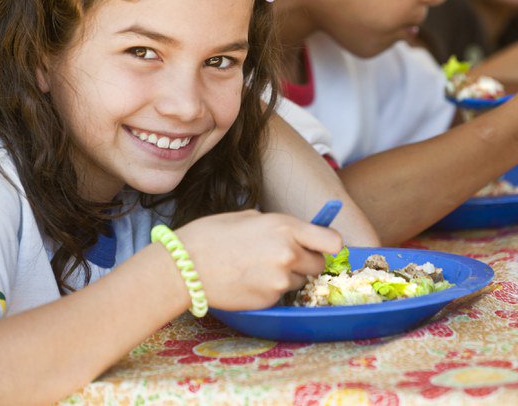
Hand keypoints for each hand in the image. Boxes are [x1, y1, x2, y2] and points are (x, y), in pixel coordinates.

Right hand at [176, 210, 342, 310]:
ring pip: (299, 281)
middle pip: (319, 264)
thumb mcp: (252, 217)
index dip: (329, 244)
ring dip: (287, 276)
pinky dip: (270, 290)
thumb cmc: (213, 234)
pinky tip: (249, 280)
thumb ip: (282, 227)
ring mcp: (279, 280)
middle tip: (284, 257)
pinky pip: (281, 295)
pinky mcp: (268, 301)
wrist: (185, 266)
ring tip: (258, 268)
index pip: (333, 241)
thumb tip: (299, 236)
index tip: (322, 245)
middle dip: (306, 261)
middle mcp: (289, 254)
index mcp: (286, 227)